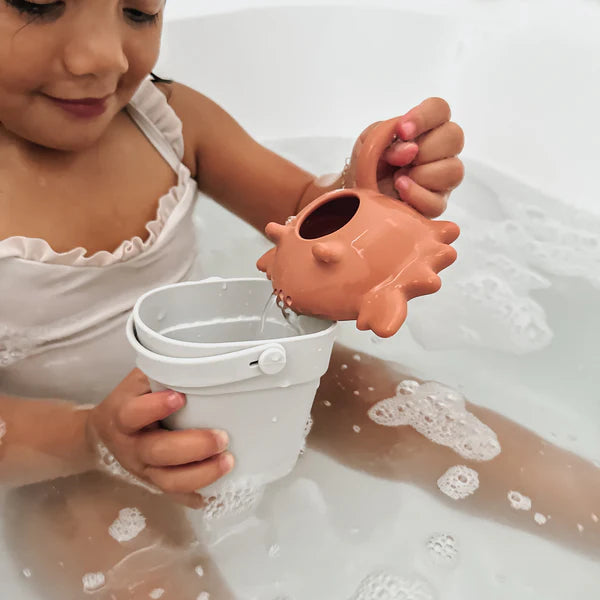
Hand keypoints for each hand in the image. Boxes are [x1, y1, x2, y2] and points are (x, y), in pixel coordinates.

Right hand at [86, 369, 233, 507]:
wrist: (104, 434)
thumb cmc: (131, 400)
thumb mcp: (138, 382)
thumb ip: (161, 373)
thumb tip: (199, 361)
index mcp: (122, 416)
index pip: (133, 414)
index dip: (154, 407)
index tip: (180, 398)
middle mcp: (131, 446)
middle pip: (157, 452)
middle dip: (192, 447)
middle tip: (222, 438)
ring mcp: (143, 470)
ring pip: (168, 481)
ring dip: (201, 474)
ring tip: (228, 461)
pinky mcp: (154, 484)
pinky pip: (175, 496)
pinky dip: (195, 497)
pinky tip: (217, 494)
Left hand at [351, 98, 464, 217]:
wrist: (357, 196)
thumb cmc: (368, 166)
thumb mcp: (367, 142)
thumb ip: (384, 133)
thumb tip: (410, 149)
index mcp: (426, 130)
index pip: (440, 109)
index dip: (424, 117)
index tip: (401, 131)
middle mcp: (440, 152)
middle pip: (454, 136)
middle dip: (423, 148)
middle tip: (397, 159)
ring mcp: (442, 180)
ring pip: (454, 170)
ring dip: (421, 173)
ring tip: (398, 178)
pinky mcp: (436, 205)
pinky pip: (438, 202)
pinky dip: (416, 195)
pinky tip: (400, 191)